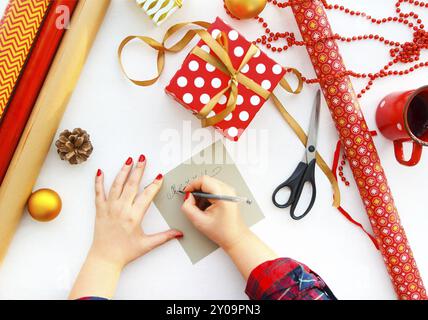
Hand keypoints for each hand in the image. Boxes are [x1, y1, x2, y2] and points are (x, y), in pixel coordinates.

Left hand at [69, 155, 181, 298]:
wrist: (105, 258)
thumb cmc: (125, 252)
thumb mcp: (147, 244)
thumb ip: (165, 237)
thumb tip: (179, 233)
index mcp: (134, 216)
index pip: (147, 195)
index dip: (154, 185)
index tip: (159, 176)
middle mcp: (121, 209)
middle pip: (131, 185)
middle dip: (138, 170)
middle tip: (143, 159)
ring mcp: (109, 208)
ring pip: (116, 185)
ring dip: (123, 171)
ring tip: (128, 160)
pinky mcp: (100, 210)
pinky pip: (98, 193)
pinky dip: (98, 181)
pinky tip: (100, 172)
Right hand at [181, 175, 249, 250]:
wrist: (236, 238)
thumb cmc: (223, 232)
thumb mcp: (199, 221)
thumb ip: (188, 207)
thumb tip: (187, 197)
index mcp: (222, 195)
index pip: (203, 180)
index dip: (192, 185)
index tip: (186, 193)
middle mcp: (228, 190)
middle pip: (207, 180)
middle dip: (196, 189)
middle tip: (192, 201)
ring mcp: (230, 192)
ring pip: (210, 184)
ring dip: (202, 193)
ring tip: (201, 206)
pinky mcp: (229, 194)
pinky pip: (215, 188)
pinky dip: (207, 195)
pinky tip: (207, 206)